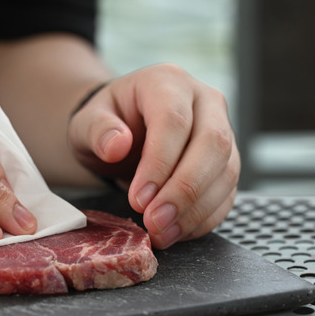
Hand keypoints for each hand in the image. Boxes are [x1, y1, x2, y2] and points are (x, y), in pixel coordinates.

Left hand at [67, 63, 239, 248]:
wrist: (121, 132)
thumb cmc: (105, 124)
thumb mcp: (86, 122)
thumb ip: (96, 130)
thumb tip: (116, 145)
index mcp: (167, 82)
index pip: (174, 121)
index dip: (159, 163)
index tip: (138, 198)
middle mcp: (204, 101)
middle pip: (213, 144)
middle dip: (184, 190)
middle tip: (155, 222)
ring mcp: (221, 130)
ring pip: (226, 171)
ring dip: (196, 210)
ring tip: (162, 233)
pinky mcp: (226, 162)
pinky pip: (227, 192)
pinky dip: (204, 218)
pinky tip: (177, 231)